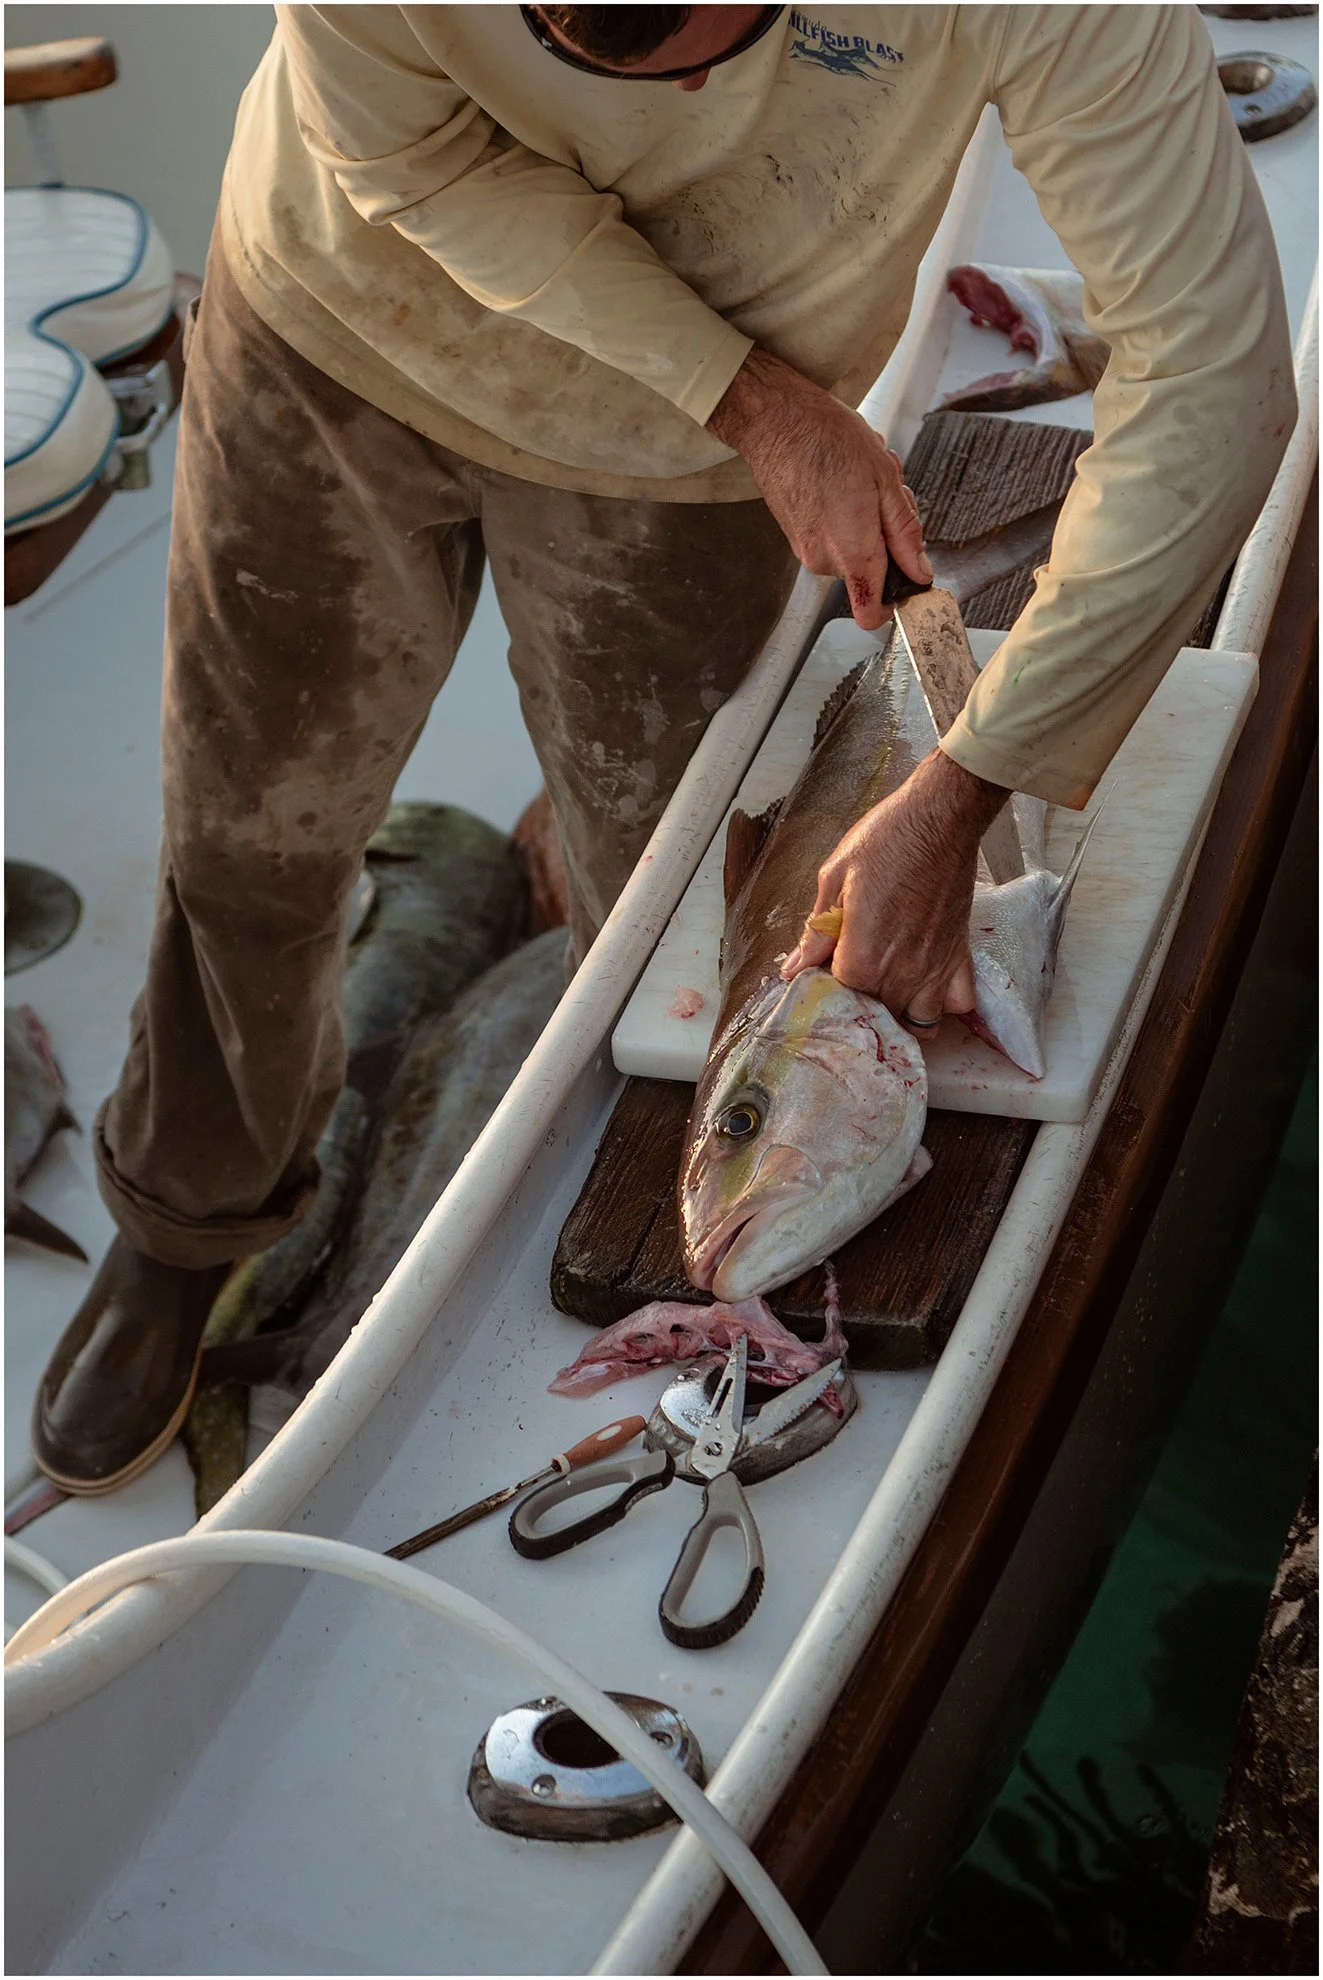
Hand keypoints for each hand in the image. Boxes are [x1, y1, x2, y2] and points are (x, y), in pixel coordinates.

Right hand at [707, 347, 931, 629]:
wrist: (776, 422)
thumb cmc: (828, 440)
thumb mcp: (885, 480)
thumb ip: (905, 534)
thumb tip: (919, 571)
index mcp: (852, 552)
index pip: (873, 614)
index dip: (896, 602)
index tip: (909, 579)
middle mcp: (825, 561)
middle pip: (870, 576)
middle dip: (886, 543)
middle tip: (886, 498)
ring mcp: (806, 551)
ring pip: (853, 555)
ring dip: (867, 525)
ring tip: (860, 482)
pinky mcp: (796, 539)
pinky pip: (834, 542)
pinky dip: (847, 519)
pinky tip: (842, 483)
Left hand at [781, 749, 1007, 1030]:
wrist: (940, 817)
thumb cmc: (884, 839)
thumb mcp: (834, 878)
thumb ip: (816, 933)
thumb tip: (793, 968)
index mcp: (861, 959)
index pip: (836, 998)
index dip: (825, 986)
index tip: (823, 968)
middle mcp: (899, 976)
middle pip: (875, 1015)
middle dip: (859, 1002)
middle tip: (851, 973)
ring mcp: (934, 971)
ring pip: (917, 1022)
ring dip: (900, 1013)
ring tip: (886, 990)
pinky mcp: (960, 957)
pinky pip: (957, 1004)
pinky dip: (943, 1004)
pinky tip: (927, 986)